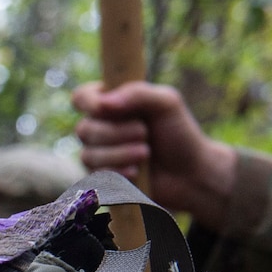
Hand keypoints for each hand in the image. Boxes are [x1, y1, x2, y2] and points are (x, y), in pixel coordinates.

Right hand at [72, 80, 238, 227]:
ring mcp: (98, 154)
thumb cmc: (179, 133)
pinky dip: (118, 172)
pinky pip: (95, 176)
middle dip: (115, 133)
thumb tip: (103, 103)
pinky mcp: (101, 178)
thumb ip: (137, 93)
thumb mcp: (166, 103)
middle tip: (145, 133)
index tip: (104, 108)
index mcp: (112, 103)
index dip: (88, 103)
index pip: (82, 97)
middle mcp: (100, 127)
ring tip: (145, 154)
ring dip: (120, 154)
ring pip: (88, 155)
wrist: (189, 173)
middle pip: (84, 129)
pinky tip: (136, 172)